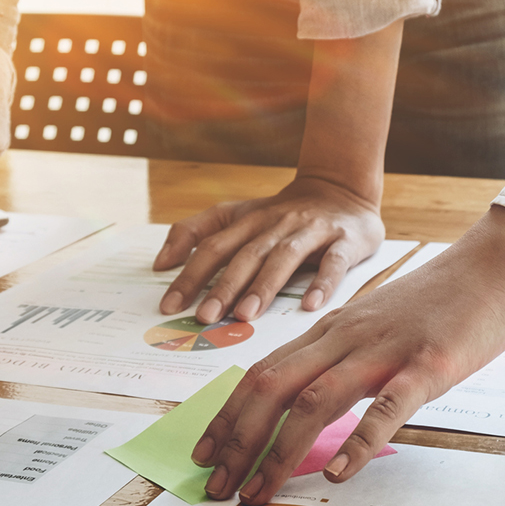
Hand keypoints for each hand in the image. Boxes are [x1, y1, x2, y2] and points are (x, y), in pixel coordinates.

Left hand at [153, 176, 385, 323]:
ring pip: (284, 258)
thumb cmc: (281, 213)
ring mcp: (311, 231)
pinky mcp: (344, 240)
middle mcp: (276, 224)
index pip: (212, 247)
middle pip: (245, 255)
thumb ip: (195, 233)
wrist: (341, 188)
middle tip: (205, 317)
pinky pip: (333, 262)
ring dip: (264, 286)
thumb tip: (159, 263)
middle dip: (223, 287)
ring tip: (246, 314)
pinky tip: (310, 305)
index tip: (169, 306)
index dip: (189, 275)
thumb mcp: (236, 215)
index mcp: (247, 221)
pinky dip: (323, 282)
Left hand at [189, 206, 504, 505]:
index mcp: (330, 332)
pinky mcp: (428, 365)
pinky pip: (386, 405)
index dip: (227, 416)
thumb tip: (306, 403)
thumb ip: (341, 358)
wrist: (493, 266)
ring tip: (260, 491)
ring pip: (314, 400)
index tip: (206, 454)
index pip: (261, 374)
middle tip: (217, 486)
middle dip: (237, 441)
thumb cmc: (437, 303)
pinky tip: (338, 472)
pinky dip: (358, 441)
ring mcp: (385, 351)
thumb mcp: (373, 326)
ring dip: (279, 450)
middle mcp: (345, 339)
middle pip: (272, 388)